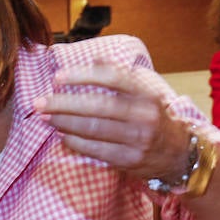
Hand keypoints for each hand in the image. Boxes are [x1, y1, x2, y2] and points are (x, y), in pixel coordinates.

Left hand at [34, 61, 191, 183]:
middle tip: (39, 103)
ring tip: (45, 117)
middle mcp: (143, 116)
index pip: (113, 78)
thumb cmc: (153, 118)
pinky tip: (62, 135)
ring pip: (92, 130)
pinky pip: (94, 150)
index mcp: (147, 94)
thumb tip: (95, 59)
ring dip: (63, 123)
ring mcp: (137, 140)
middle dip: (63, 104)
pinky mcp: (128, 160)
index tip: (58, 77)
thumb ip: (120, 76)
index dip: (83, 76)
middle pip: (97, 107)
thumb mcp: (145, 93)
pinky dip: (73, 142)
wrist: (179, 154)